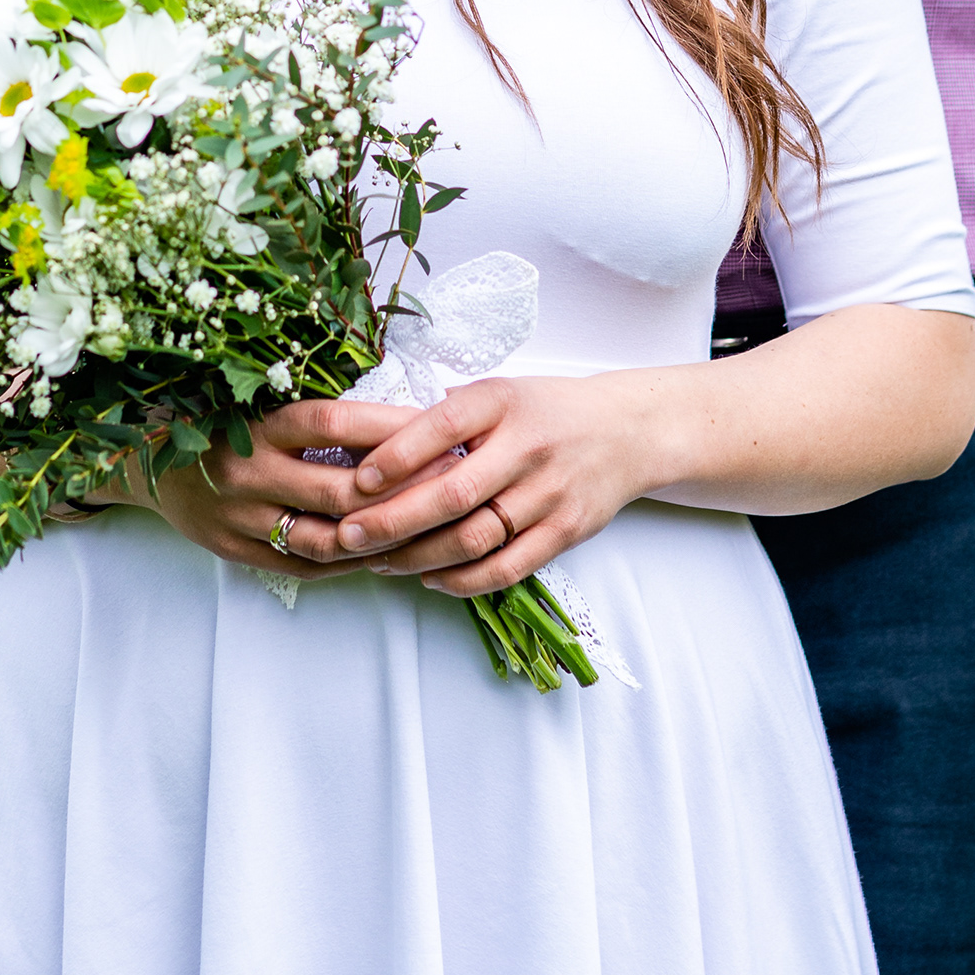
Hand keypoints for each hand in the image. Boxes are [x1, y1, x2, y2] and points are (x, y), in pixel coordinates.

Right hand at [133, 396, 427, 574]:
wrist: (149, 460)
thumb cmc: (225, 421)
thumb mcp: (265, 403)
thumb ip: (323, 417)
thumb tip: (408, 419)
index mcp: (261, 422)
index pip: (336, 424)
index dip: (391, 429)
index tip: (441, 429)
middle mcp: (249, 469)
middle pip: (339, 492)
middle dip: (401, 493)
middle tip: (452, 488)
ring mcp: (239, 516)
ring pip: (326, 541)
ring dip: (381, 539)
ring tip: (429, 530)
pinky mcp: (233, 550)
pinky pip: (303, 566)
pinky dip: (349, 564)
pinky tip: (384, 555)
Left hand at [330, 373, 658, 598]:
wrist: (627, 431)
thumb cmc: (545, 411)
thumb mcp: (499, 393)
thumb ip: (447, 416)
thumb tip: (370, 440)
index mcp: (503, 401)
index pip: (444, 427)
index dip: (398, 455)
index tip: (359, 480)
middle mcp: (528, 445)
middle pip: (454, 493)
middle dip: (394, 520)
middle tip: (348, 535)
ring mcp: (550, 492)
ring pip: (475, 538)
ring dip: (420, 556)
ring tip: (381, 561)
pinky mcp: (566, 531)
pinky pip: (507, 567)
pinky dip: (463, 580)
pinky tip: (431, 578)